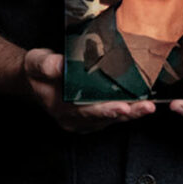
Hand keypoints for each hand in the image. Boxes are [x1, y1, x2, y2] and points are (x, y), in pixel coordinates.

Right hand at [22, 48, 155, 133]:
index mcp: (62, 111)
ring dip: (131, 113)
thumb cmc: (36, 70)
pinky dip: (126, 109)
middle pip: (105, 118)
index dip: (106, 110)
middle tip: (147, 107)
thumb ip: (48, 66)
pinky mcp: (91, 113)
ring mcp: (83, 119)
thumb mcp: (38, 63)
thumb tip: (60, 65)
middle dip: (128, 113)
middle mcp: (75, 120)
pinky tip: (140, 102)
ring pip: (111, 118)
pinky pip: (110, 114)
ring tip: (150, 106)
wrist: (33, 77)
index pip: (87, 112)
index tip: (123, 107)